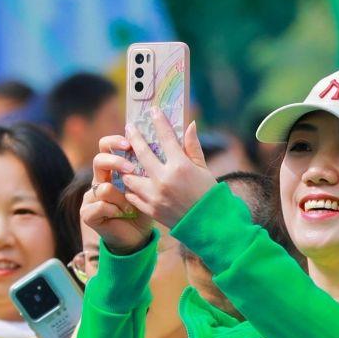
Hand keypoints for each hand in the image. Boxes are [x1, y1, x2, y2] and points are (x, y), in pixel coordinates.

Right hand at [84, 144, 154, 252]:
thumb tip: (166, 145)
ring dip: (121, 198)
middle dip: (116, 162)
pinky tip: (123, 215)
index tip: (129, 143)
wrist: (139, 237)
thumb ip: (152, 166)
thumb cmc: (146, 209)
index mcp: (112, 170)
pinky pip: (100, 205)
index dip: (114, 141)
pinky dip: (115, 210)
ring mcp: (90, 197)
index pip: (106, 146)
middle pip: (99, 160)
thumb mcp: (151, 185)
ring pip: (103, 187)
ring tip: (131, 207)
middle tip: (131, 170)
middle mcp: (99, 180)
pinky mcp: (87, 213)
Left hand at [118, 114, 217, 231]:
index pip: (166, 137)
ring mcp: (155, 195)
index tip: (153, 111)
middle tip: (129, 128)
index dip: (159, 122)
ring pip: (131, 176)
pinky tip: (135, 184)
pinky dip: (132, 189)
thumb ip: (193, 147)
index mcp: (181, 167)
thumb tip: (190, 125)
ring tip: (129, 163)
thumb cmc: (209, 196)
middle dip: (134, 138)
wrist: (209, 226)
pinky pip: (132, 195)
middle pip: (142, 152)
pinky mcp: (150, 209)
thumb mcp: (204, 170)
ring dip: (129, 168)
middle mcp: (164, 179)